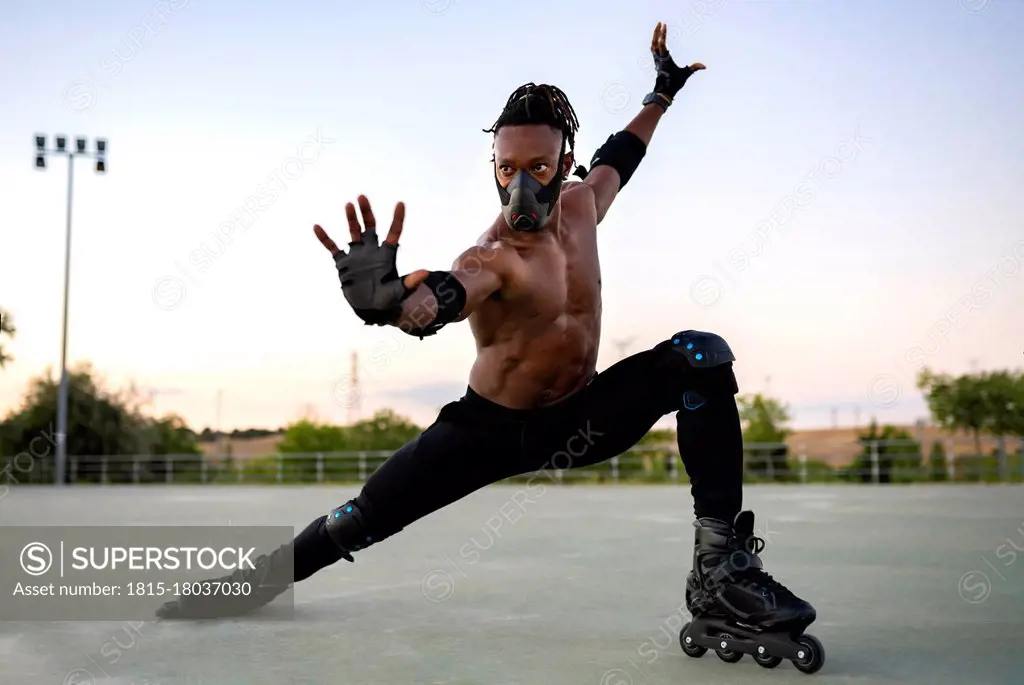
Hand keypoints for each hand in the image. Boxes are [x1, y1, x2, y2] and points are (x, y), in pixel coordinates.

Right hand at [313, 196, 429, 324]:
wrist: (370, 310)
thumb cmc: (388, 301)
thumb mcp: (400, 291)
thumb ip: (410, 282)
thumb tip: (425, 273)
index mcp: (387, 255)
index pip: (393, 232)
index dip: (397, 219)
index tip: (400, 204)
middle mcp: (372, 251)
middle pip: (370, 226)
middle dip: (366, 212)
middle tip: (362, 197)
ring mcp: (357, 256)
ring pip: (354, 232)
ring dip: (351, 219)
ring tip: (348, 205)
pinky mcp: (343, 263)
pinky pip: (333, 248)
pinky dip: (325, 238)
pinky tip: (317, 227)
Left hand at [650, 22, 704, 100]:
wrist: (664, 92)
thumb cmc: (674, 83)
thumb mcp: (685, 75)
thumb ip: (694, 68)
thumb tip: (704, 66)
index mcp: (665, 60)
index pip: (662, 46)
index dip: (662, 36)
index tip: (663, 27)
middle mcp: (659, 59)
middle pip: (655, 43)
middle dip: (657, 32)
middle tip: (660, 23)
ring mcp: (656, 60)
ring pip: (653, 45)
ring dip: (655, 36)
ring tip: (658, 27)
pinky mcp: (656, 62)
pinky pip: (654, 49)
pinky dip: (655, 42)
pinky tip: (657, 39)